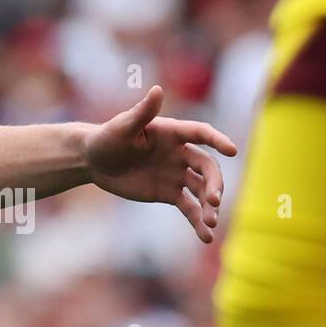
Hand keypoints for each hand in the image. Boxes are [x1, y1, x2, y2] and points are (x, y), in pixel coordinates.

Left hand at [82, 85, 237, 242]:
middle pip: (207, 167)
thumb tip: (157, 89)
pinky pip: (189, 208)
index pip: (201, 134)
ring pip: (202, 190)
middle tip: (213, 200)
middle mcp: (180, 153)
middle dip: (214, 183)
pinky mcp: (169, 193)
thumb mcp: (121, 126)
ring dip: (210, 206)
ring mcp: (177, 174)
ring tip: (211, 222)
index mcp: (172, 133)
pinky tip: (205, 236)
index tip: (232, 150)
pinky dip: (198, 221)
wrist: (93, 161)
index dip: (217, 139)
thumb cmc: (106, 138)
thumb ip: (142, 112)